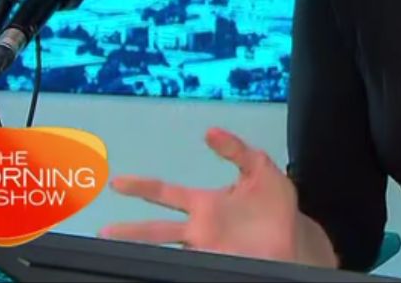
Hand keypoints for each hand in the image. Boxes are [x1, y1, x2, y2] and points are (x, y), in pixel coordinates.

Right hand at [100, 127, 300, 262]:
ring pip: (169, 252)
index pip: (166, 194)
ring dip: (147, 254)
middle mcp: (200, 228)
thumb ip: (236, 150)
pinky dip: (178, 267)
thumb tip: (211, 132)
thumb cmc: (274, 203)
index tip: (117, 183)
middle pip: (157, 231)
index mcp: (205, 204)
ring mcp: (208, 249)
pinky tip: (163, 268)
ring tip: (122, 255)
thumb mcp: (260, 167)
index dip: (142, 187)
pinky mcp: (220, 264)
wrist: (294, 236)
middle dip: (132, 231)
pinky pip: (193, 266)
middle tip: (105, 231)